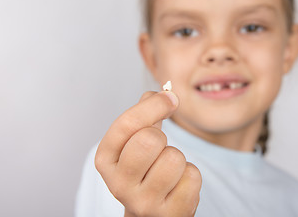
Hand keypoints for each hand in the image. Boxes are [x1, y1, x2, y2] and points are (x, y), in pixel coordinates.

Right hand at [95, 91, 201, 216]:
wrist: (151, 213)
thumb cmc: (144, 171)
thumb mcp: (134, 142)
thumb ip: (144, 115)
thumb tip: (164, 93)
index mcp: (105, 160)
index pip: (127, 124)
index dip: (153, 105)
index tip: (170, 98)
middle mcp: (118, 184)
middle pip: (151, 139)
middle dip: (162, 139)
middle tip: (159, 150)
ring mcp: (143, 202)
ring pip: (174, 158)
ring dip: (177, 160)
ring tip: (167, 171)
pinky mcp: (169, 213)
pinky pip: (192, 176)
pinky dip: (189, 176)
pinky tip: (177, 185)